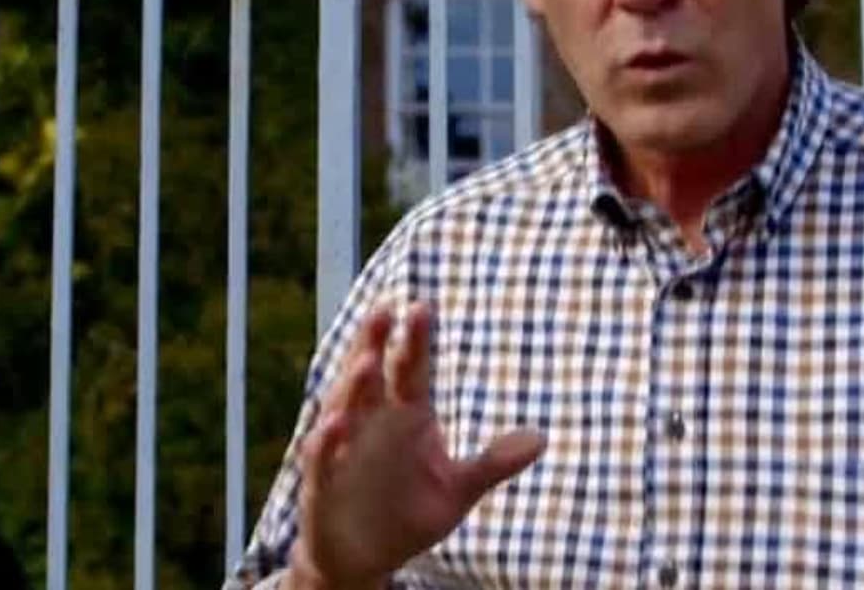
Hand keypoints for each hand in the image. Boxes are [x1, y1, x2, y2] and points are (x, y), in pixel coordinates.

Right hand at [287, 302, 544, 589]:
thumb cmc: (408, 512)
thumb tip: (541, 437)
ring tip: (366, 361)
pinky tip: (335, 425)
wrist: (364, 557)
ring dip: (352, 386)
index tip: (424, 306)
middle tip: (384, 310)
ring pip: (343, 408)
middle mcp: (370, 422)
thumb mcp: (458, 489)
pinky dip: (326, 442)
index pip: (410, 369)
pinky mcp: (323, 483)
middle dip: (374, 343)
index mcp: (404, 414)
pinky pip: (322, 458)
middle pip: (372, 376)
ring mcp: (344, 449)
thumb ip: (493, 462)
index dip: (416, 340)